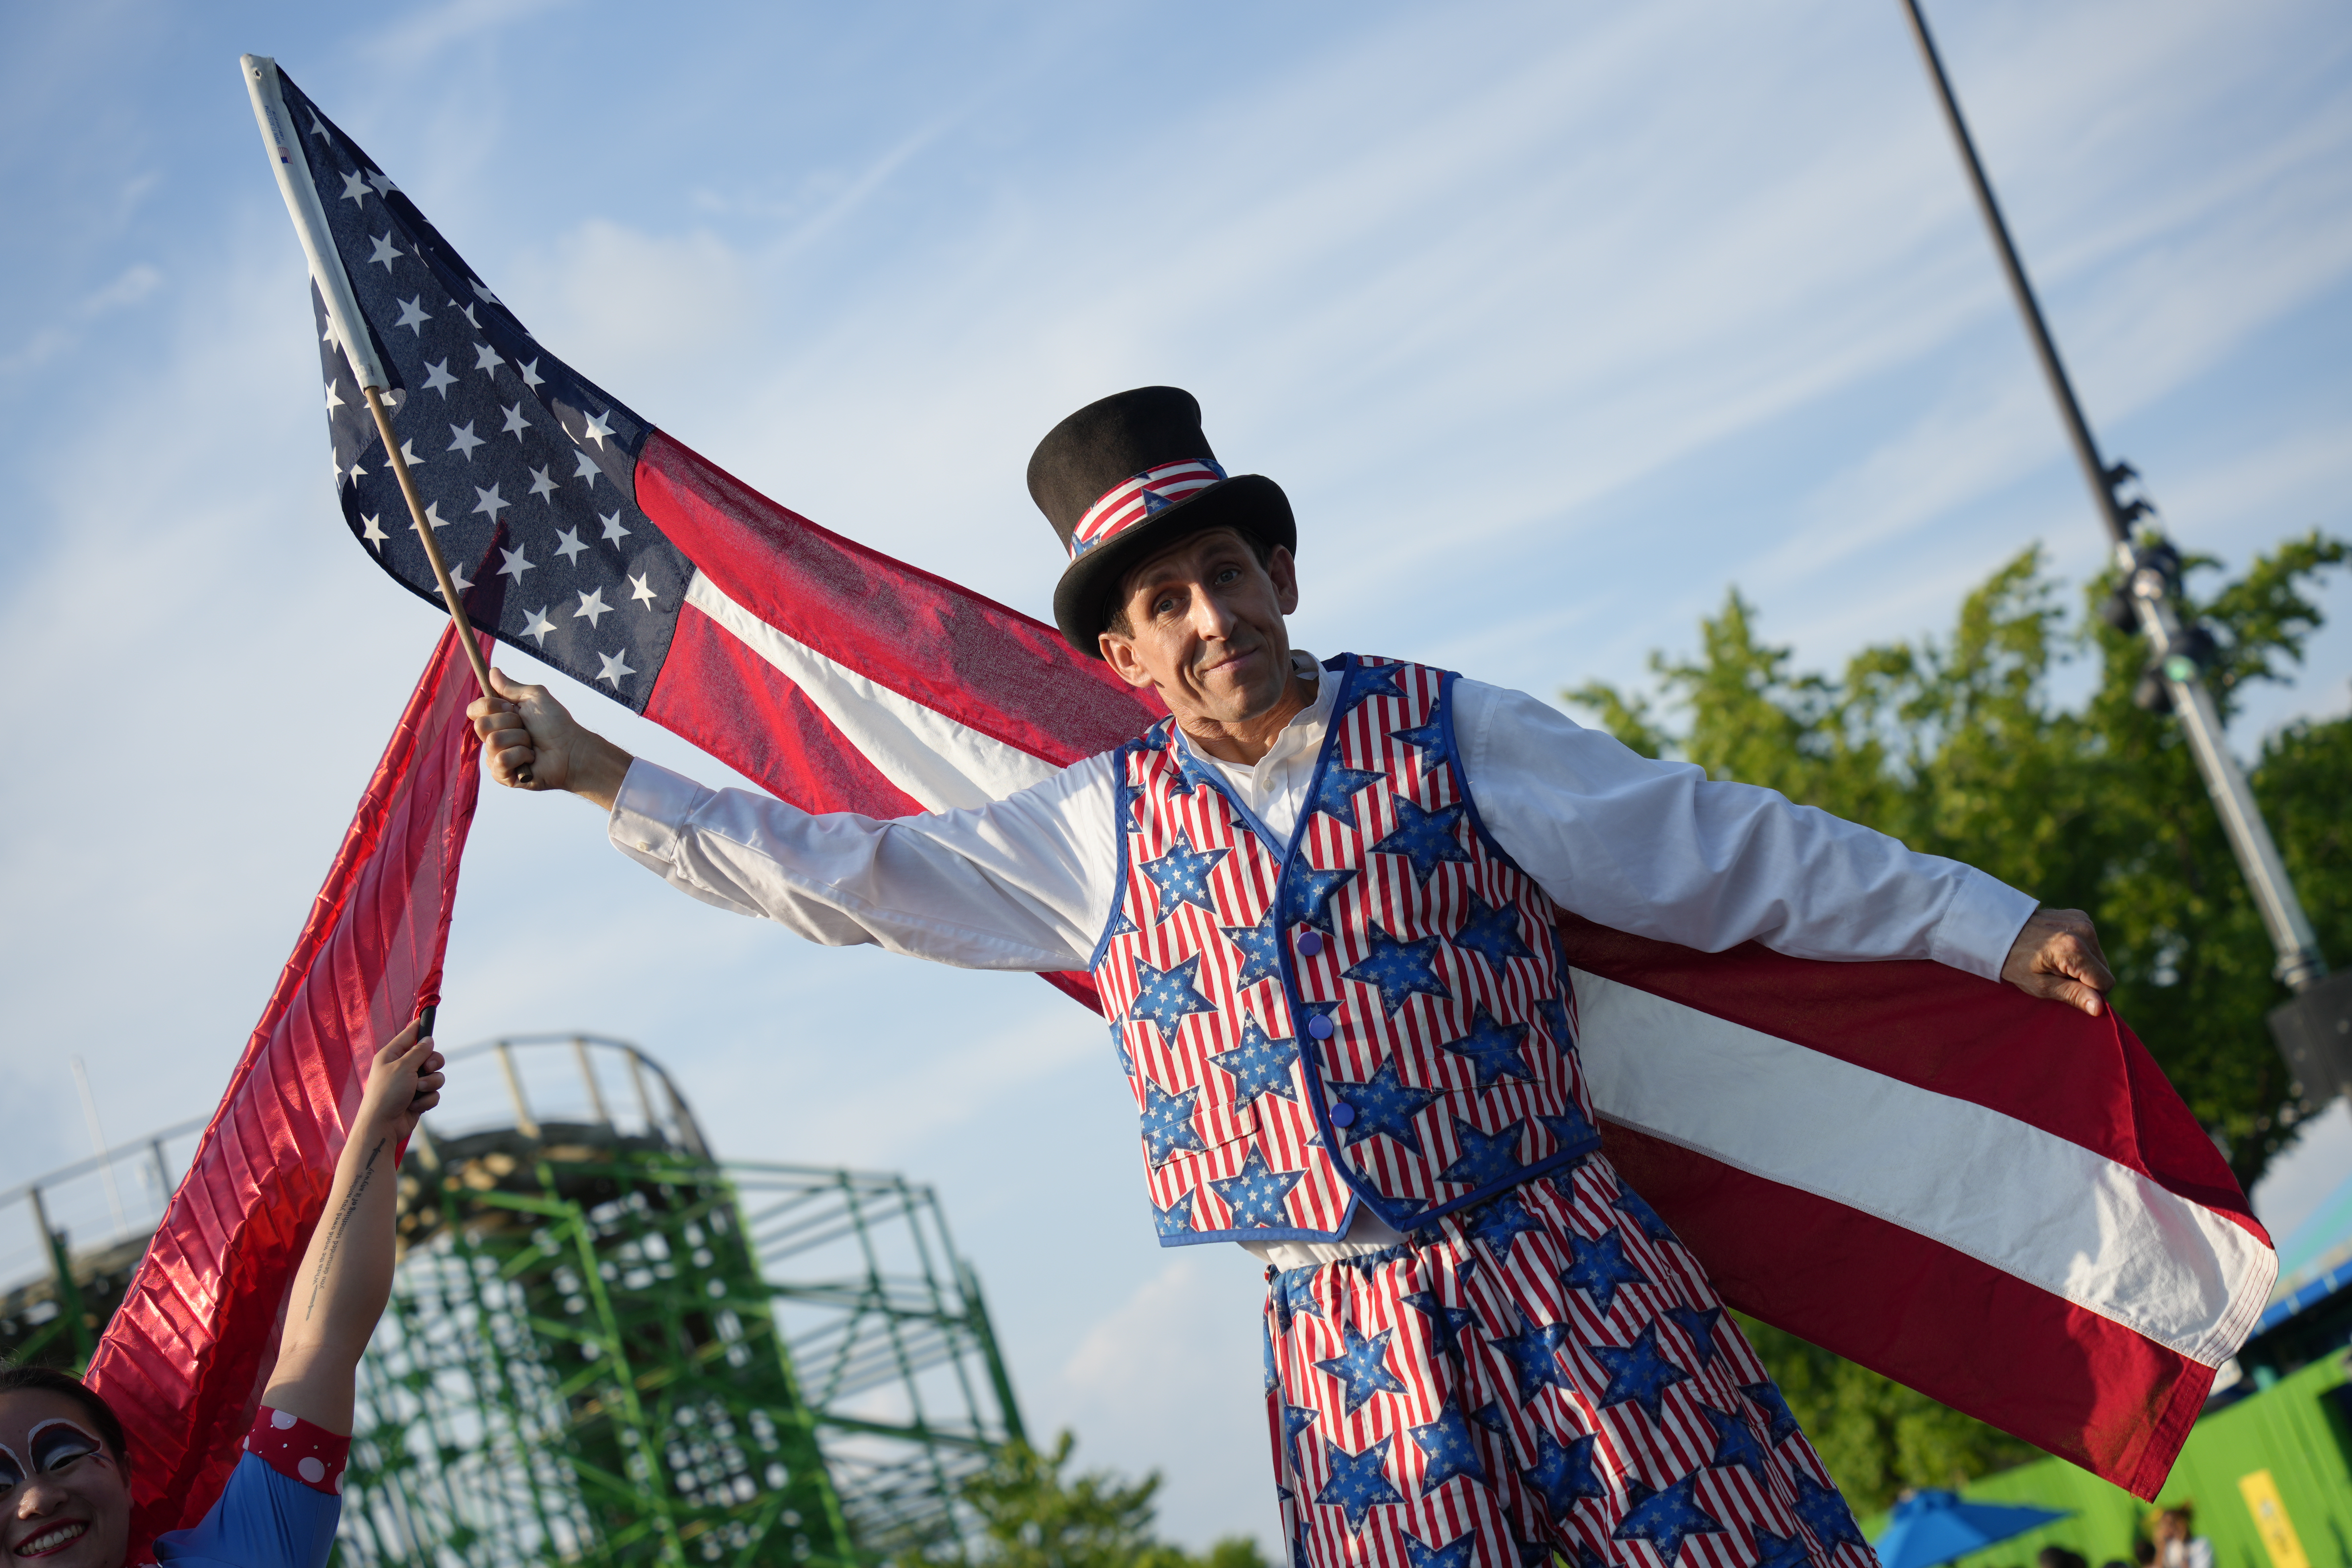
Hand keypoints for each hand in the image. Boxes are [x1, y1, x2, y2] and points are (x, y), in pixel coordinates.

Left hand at [356, 1020, 445, 1143]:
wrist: (383, 1125)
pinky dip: (427, 1100)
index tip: (428, 1017)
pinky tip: (415, 1106)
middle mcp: (402, 1067)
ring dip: (430, 1084)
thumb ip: (418, 1051)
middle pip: (430, 1056)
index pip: (409, 1035)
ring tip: (418, 1091)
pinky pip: (434, 1093)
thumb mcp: (402, 1067)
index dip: (420, 1027)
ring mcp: (411, 1084)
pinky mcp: (418, 1099)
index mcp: (392, 1055)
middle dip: (433, 1063)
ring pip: (436, 1075)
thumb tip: (428, 1040)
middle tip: (426, 1069)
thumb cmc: (387, 1093)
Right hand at [467, 667, 631, 806]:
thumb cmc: (556, 723)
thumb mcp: (534, 697)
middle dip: (510, 722)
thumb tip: (492, 671)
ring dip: (519, 740)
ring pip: (493, 742)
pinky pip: (501, 761)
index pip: (475, 710)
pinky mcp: (503, 775)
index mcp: (498, 719)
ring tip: (532, 745)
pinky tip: (531, 759)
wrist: (572, 749)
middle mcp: (494, 737)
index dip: (492, 706)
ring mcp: (497, 758)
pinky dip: (521, 756)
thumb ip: (510, 686)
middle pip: (481, 726)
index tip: (513, 708)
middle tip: (527, 728)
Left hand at [2000, 907, 2114, 1015]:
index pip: (2105, 982)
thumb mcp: (2040, 985)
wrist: (1999, 930)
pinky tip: (2057, 948)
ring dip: (2082, 964)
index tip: (2065, 986)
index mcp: (2074, 949)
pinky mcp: (2080, 916)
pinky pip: (2091, 943)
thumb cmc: (2016, 963)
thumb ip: (2073, 995)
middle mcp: (2083, 931)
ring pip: (2098, 957)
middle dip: (2085, 977)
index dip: (2089, 992)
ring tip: (2054, 960)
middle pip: (2103, 969)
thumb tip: (2100, 1008)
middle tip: (2056, 973)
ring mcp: (2083, 921)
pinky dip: (2079, 949)